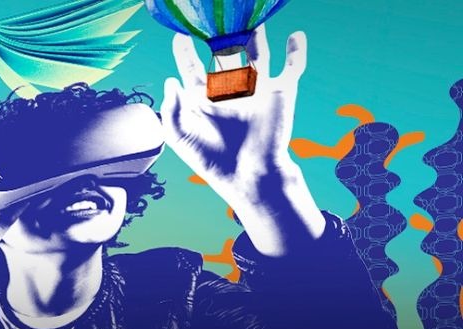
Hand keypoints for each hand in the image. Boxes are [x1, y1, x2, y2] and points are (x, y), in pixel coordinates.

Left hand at [160, 27, 324, 255]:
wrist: (248, 174)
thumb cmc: (211, 160)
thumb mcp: (181, 137)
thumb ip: (172, 109)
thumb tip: (170, 80)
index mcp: (204, 99)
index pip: (192, 68)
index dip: (184, 50)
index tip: (179, 33)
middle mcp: (230, 90)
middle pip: (224, 54)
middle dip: (220, 34)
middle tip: (215, 14)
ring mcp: (255, 89)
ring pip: (256, 53)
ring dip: (255, 34)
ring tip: (251, 14)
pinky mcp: (280, 91)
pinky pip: (291, 67)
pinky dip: (296, 51)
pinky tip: (296, 35)